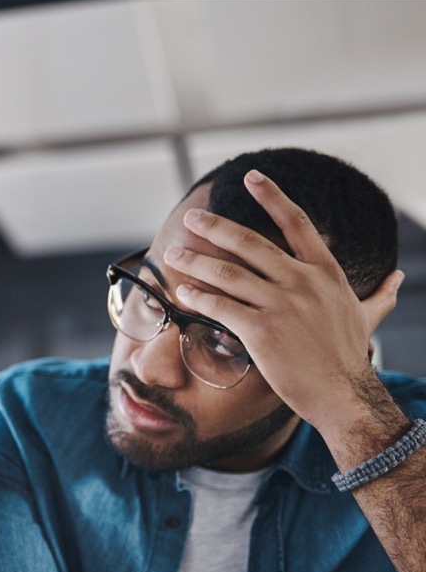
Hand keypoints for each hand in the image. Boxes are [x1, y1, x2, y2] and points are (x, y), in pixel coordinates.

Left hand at [165, 170, 403, 433]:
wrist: (342, 394)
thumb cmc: (348, 356)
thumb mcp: (368, 316)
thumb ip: (379, 294)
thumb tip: (397, 279)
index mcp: (325, 272)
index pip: (297, 223)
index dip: (272, 197)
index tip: (251, 177)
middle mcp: (303, 282)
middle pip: (251, 243)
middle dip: (216, 228)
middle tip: (192, 218)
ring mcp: (282, 305)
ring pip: (229, 273)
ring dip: (196, 262)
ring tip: (173, 255)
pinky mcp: (262, 331)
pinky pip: (222, 307)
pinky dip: (199, 298)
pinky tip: (182, 293)